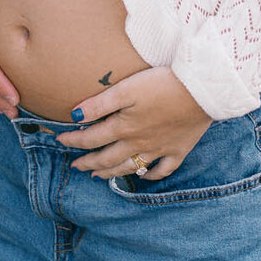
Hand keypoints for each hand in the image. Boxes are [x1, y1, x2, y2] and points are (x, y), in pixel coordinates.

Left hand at [58, 66, 209, 179]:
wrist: (201, 91)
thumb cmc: (161, 84)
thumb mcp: (126, 90)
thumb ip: (99, 104)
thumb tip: (74, 116)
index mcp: (124, 127)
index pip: (92, 138)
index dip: (73, 140)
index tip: (59, 140)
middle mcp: (139, 143)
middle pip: (108, 158)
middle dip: (89, 163)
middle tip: (76, 167)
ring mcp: (160, 149)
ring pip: (131, 167)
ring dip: (112, 172)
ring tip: (99, 176)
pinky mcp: (179, 150)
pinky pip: (163, 170)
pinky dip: (150, 175)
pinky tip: (143, 175)